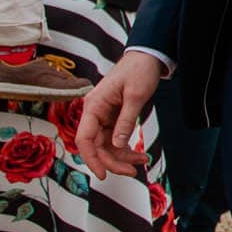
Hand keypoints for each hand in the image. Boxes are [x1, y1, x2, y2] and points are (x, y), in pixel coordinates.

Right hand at [78, 51, 163, 178]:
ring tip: (143, 161)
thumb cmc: (139, 71)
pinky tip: (139, 154)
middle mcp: (95, 112)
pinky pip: (115, 139)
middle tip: (133, 172)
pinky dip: (126, 148)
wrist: (147, 57)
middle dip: (114, 161)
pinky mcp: (113, 118)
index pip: (84, 138)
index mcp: (94, 105)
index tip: (103, 174)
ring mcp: (103, 116)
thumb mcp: (136, 96)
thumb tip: (118, 145)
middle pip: (96, 146)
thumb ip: (126, 121)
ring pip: (107, 145)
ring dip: (123, 157)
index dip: (91, 159)